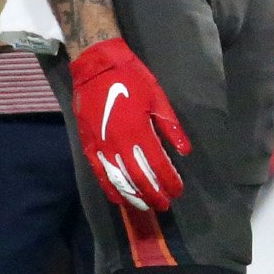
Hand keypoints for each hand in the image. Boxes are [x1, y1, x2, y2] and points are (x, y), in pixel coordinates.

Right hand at [69, 38, 190, 213]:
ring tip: (146, 207)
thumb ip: (170, 127)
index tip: (178, 192)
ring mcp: (102, 146)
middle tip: (165, 205)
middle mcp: (120, 144)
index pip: (158, 166)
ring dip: (134, 196)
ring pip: (119, 180)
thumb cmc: (131, 78)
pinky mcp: (89, 145)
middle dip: (154, 194)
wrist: (96, 66)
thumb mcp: (157, 98)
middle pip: (139, 178)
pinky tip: (119, 198)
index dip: (169, 181)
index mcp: (139, 131)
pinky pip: (99, 173)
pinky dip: (109, 188)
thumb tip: (185, 151)